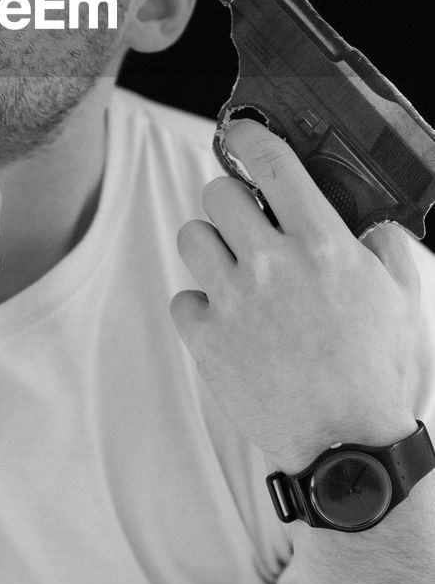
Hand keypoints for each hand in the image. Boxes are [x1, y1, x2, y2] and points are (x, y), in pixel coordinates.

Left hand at [170, 118, 419, 472]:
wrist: (346, 449)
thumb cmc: (378, 373)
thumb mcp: (402, 301)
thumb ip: (387, 250)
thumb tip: (371, 224)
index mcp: (322, 244)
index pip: (271, 162)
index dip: (248, 136)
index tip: (240, 134)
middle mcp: (272, 263)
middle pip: (217, 193)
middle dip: (231, 204)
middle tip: (246, 226)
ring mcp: (235, 300)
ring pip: (191, 237)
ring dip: (210, 249)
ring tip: (233, 272)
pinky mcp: (207, 339)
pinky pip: (182, 298)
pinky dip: (199, 309)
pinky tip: (226, 323)